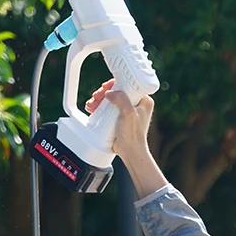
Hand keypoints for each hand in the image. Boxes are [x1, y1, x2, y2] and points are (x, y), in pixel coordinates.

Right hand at [86, 79, 166, 198]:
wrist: (129, 152)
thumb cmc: (133, 136)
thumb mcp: (128, 114)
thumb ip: (121, 99)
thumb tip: (110, 93)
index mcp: (143, 100)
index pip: (127, 84)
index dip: (114, 84)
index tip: (105, 87)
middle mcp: (136, 103)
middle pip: (116, 90)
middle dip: (103, 93)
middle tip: (96, 97)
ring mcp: (127, 110)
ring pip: (110, 98)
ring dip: (99, 100)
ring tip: (92, 105)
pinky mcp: (118, 116)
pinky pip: (107, 106)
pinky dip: (99, 106)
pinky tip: (92, 108)